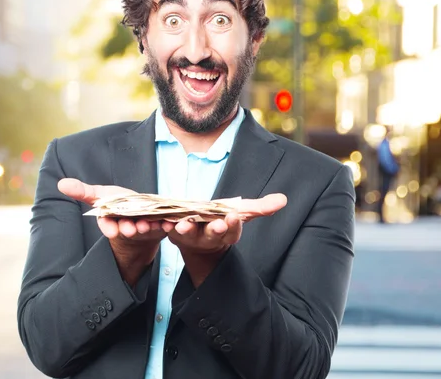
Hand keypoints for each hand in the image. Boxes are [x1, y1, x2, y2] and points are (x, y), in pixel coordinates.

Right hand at [57, 178, 174, 286]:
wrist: (141, 215)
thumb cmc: (119, 204)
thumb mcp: (102, 195)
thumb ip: (84, 191)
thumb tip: (61, 184)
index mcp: (112, 220)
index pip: (107, 224)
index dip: (109, 227)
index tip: (111, 230)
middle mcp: (127, 226)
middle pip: (126, 228)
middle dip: (128, 229)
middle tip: (130, 229)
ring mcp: (144, 228)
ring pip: (145, 229)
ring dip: (146, 228)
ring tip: (147, 225)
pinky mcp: (160, 227)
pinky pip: (165, 226)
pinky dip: (167, 225)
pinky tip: (169, 222)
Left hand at [168, 193, 286, 286]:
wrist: (198, 241)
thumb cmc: (223, 222)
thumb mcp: (242, 214)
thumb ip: (261, 208)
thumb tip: (283, 200)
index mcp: (227, 232)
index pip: (233, 229)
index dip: (234, 224)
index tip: (234, 217)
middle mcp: (209, 236)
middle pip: (212, 234)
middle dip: (214, 230)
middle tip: (216, 225)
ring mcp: (190, 235)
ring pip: (187, 234)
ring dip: (185, 230)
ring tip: (182, 225)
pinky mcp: (172, 231)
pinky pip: (165, 229)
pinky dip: (160, 225)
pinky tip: (157, 221)